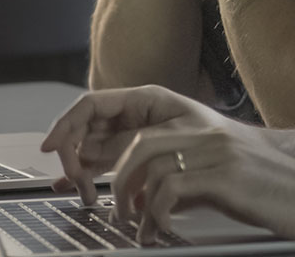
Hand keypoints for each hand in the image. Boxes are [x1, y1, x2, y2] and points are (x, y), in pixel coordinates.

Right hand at [40, 85, 217, 205]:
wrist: (243, 164)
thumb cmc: (221, 141)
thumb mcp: (178, 134)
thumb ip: (134, 139)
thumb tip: (97, 150)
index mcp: (144, 101)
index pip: (91, 105)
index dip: (66, 123)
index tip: (51, 147)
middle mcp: (134, 116)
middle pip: (87, 129)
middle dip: (74, 153)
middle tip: (78, 180)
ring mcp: (133, 138)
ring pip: (92, 150)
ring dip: (81, 170)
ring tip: (88, 193)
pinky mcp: (136, 160)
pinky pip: (105, 165)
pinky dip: (90, 177)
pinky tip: (81, 190)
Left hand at [110, 117, 294, 244]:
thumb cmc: (272, 190)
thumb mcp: (224, 174)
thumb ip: (189, 175)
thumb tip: (149, 194)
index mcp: (207, 127)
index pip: (148, 124)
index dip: (122, 153)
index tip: (114, 183)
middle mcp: (210, 131)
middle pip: (142, 142)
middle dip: (121, 180)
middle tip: (121, 210)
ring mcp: (219, 150)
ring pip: (153, 166)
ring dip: (139, 205)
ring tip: (143, 230)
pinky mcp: (227, 175)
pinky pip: (172, 189)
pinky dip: (158, 214)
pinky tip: (164, 229)